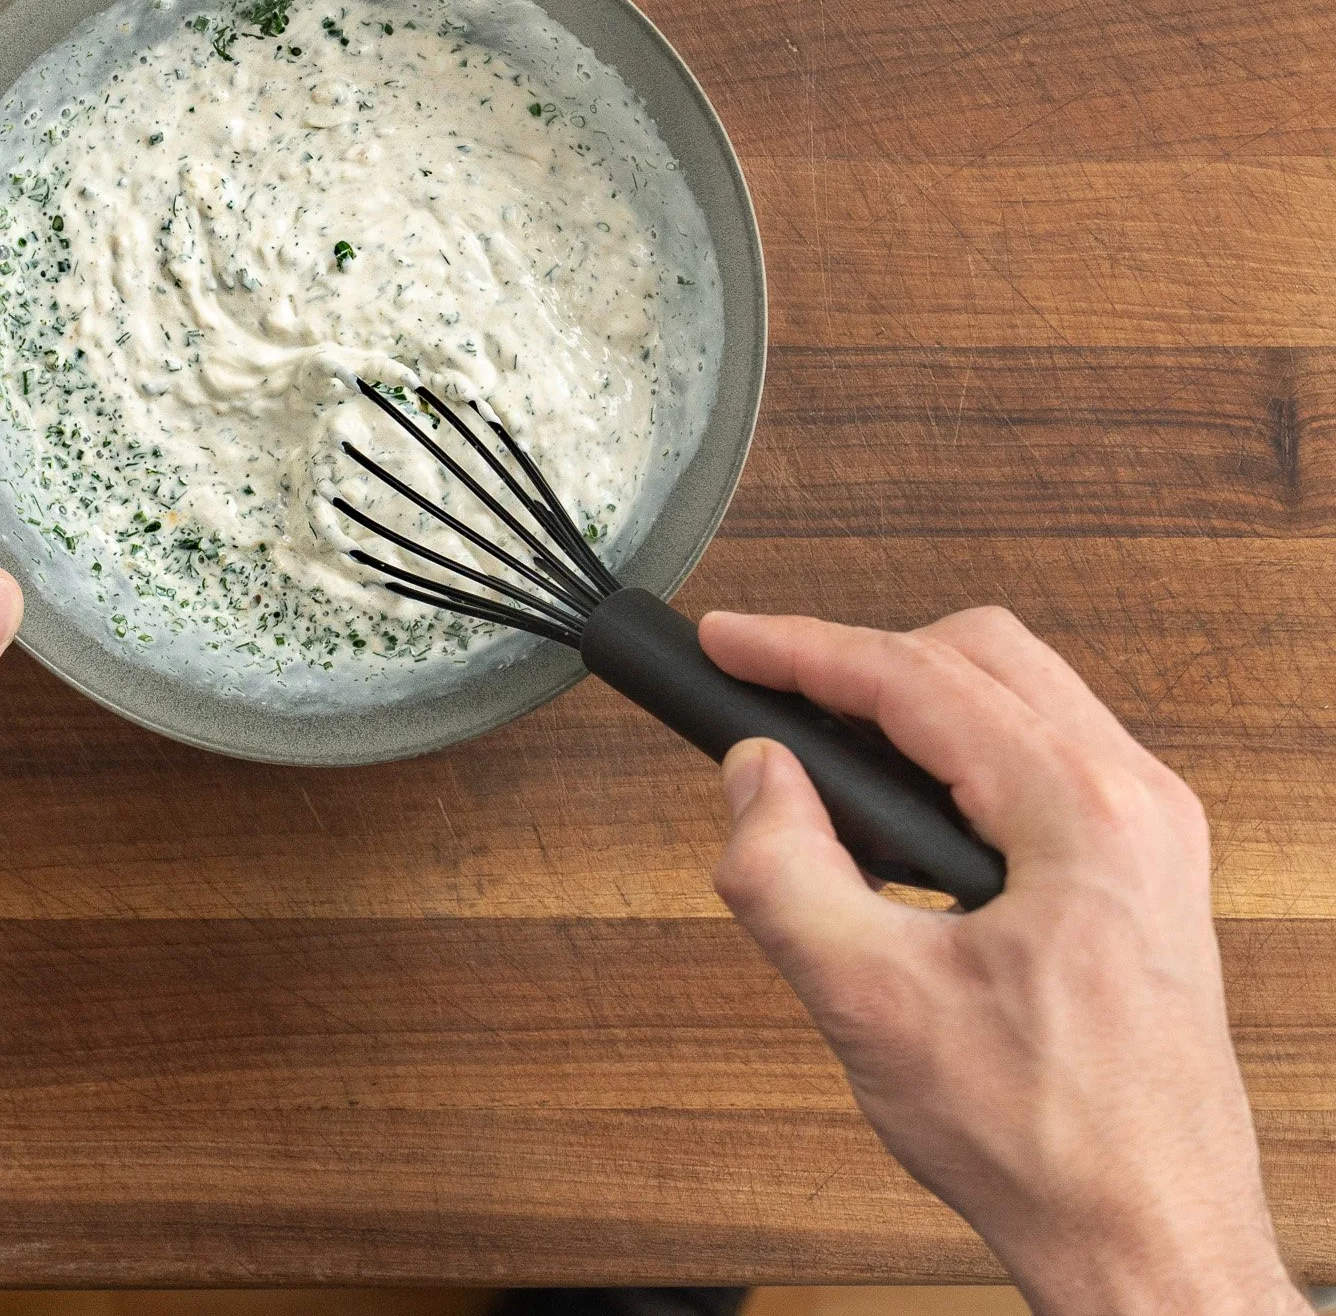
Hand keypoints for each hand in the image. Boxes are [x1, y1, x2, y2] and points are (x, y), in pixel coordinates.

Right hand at [701, 606, 1307, 1315]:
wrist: (1148, 1240)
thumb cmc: (1048, 1144)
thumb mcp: (871, 1004)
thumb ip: (785, 871)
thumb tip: (755, 776)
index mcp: (1083, 814)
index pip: (915, 678)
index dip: (803, 649)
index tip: (731, 642)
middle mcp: (1134, 802)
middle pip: (977, 652)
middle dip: (862, 660)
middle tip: (773, 687)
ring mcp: (1150, 831)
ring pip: (1016, 691)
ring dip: (912, 702)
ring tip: (828, 753)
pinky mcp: (1143, 866)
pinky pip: (1043, 749)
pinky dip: (957, 749)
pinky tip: (902, 811)